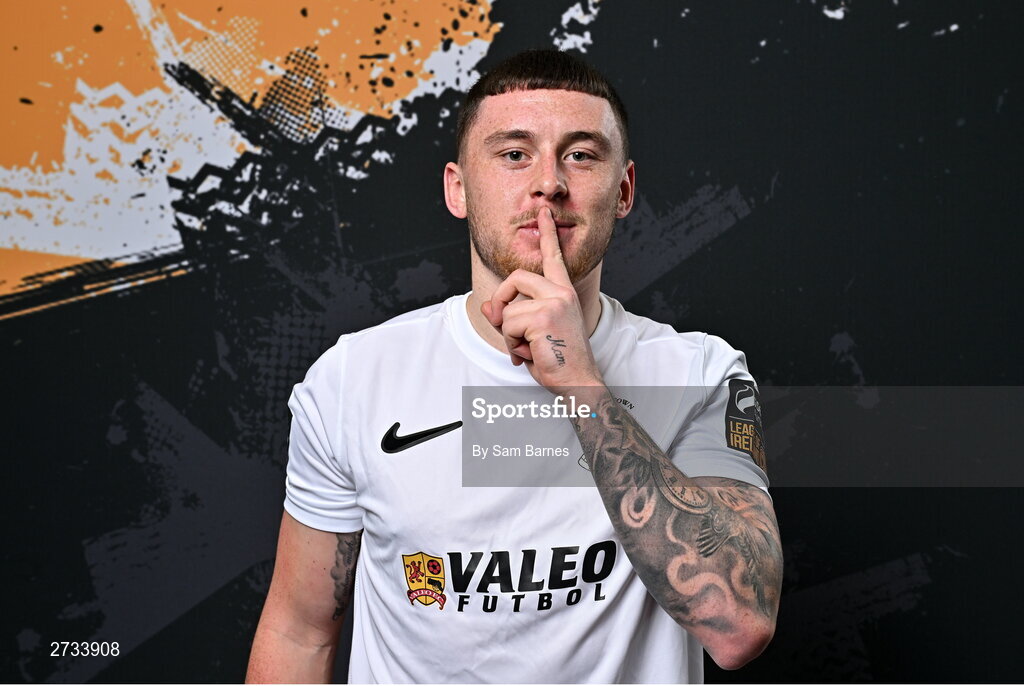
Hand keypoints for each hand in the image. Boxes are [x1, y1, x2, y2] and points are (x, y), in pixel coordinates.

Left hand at [481, 208, 604, 393]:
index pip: (553, 257)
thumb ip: (510, 316)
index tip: (543, 212)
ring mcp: (554, 302)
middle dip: (501, 300)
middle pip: (515, 278)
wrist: (578, 382)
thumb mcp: (531, 335)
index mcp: (563, 293)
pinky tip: (530, 354)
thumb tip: (487, 306)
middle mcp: (561, 293)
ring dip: (509, 335)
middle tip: (502, 323)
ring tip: (528, 350)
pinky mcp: (544, 316)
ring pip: (508, 309)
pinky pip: (509, 324)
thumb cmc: (559, 361)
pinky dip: (512, 344)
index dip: (547, 234)